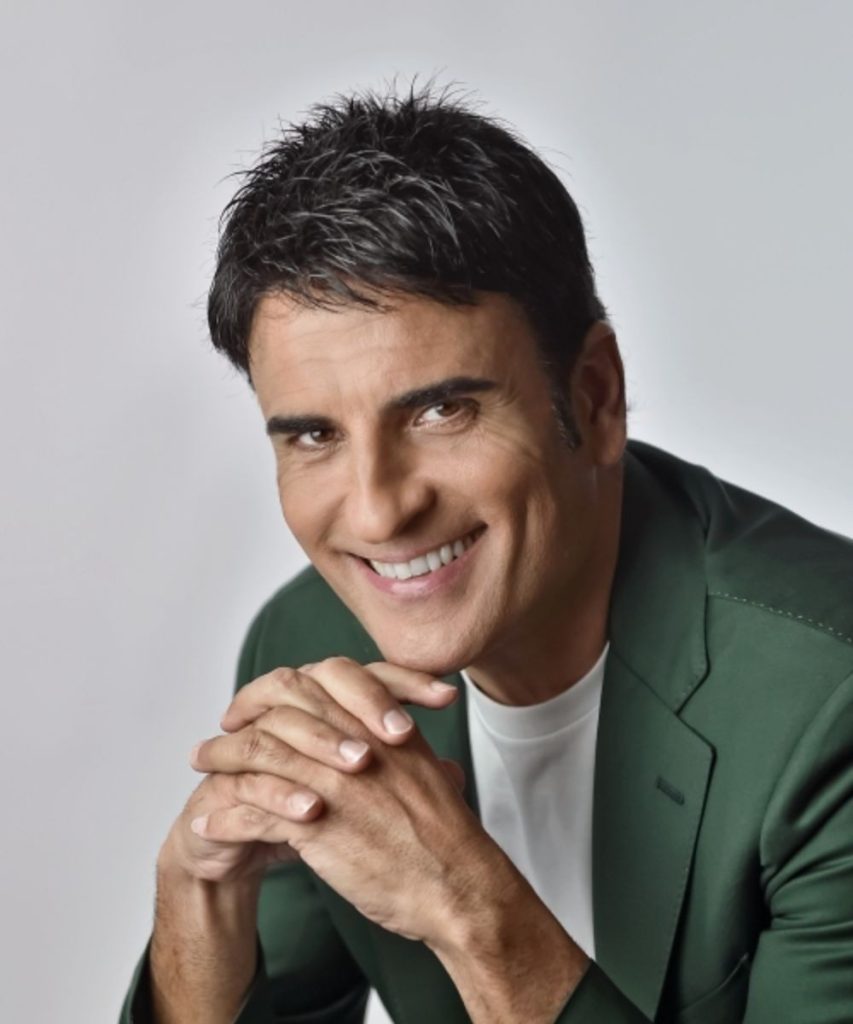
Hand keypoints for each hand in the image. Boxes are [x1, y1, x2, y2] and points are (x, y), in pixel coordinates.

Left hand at [190, 658, 491, 944]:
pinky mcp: (318, 825)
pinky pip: (254, 811)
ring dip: (223, 759)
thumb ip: (410, 754)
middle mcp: (357, 742)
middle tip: (222, 727)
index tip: (262, 701)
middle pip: (284, 705)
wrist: (459, 887)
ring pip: (260, 753)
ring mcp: (335, 781)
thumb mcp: (430, 777)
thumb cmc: (447, 840)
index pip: (322, 678)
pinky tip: (208, 822)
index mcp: (384, 724)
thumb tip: (413, 749)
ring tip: (201, 765)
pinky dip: (226, 817)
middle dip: (245, 711)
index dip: (283, 686)